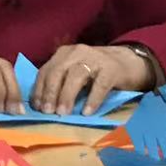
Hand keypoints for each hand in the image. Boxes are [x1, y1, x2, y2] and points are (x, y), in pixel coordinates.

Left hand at [33, 44, 150, 116]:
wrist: (129, 63)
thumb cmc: (96, 72)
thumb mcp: (74, 71)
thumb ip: (60, 81)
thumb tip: (42, 104)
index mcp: (64, 53)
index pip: (46, 71)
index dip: (39, 89)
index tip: (37, 107)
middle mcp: (77, 52)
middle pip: (58, 72)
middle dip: (50, 92)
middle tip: (48, 111)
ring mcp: (95, 58)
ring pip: (76, 76)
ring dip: (67, 96)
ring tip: (63, 113)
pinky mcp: (112, 69)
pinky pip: (100, 85)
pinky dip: (92, 99)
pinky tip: (86, 112)